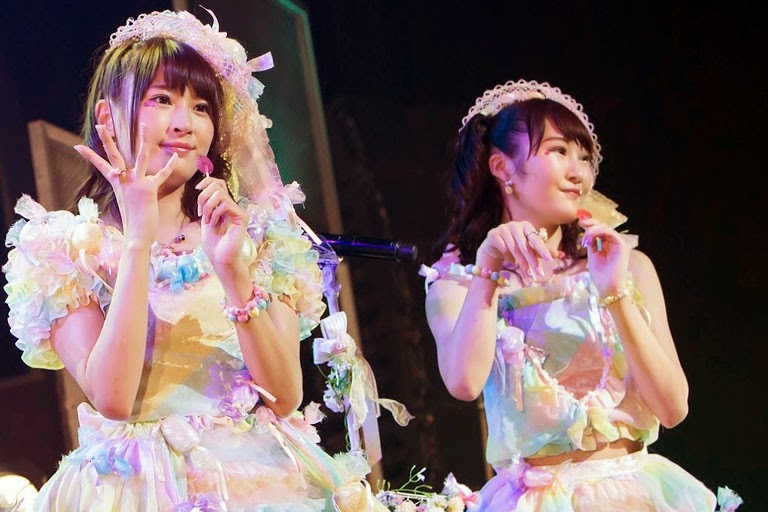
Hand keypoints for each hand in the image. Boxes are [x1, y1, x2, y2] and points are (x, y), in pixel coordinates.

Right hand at [74, 123, 175, 244]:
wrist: (137, 237)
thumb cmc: (134, 222)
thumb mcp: (128, 202)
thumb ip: (129, 191)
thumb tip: (127, 186)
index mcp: (117, 184)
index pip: (101, 166)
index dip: (89, 156)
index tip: (77, 146)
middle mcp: (124, 181)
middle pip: (114, 156)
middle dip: (107, 140)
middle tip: (100, 125)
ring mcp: (136, 184)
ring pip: (140, 157)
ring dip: (143, 140)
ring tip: (144, 124)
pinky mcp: (149, 189)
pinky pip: (162, 174)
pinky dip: (170, 165)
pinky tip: (176, 155)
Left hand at [196, 177, 248, 270]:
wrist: (220, 258)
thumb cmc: (213, 242)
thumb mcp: (205, 218)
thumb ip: (206, 203)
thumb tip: (203, 185)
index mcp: (224, 205)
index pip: (219, 183)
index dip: (207, 181)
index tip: (197, 188)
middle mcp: (233, 206)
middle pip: (218, 185)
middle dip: (203, 196)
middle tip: (200, 212)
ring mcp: (238, 211)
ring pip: (219, 194)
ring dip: (207, 207)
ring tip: (207, 220)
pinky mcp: (242, 217)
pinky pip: (224, 205)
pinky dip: (214, 214)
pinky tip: (213, 224)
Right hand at [476, 221, 557, 279]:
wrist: (494, 246)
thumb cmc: (515, 246)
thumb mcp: (530, 249)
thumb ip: (544, 251)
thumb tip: (563, 255)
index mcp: (526, 226)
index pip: (536, 239)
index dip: (543, 250)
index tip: (550, 261)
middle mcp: (514, 225)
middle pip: (525, 246)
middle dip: (532, 261)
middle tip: (539, 274)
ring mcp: (503, 228)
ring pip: (514, 249)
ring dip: (521, 263)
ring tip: (527, 273)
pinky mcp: (493, 234)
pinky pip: (503, 248)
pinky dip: (507, 257)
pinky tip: (510, 262)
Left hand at [579, 217, 630, 295]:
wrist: (608, 287)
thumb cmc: (600, 275)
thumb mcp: (592, 255)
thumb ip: (591, 243)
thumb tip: (586, 232)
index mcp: (608, 244)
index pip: (600, 230)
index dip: (590, 226)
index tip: (579, 223)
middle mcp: (615, 242)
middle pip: (603, 227)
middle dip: (591, 223)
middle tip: (580, 222)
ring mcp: (619, 243)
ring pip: (606, 228)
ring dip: (593, 229)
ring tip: (584, 237)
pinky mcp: (622, 245)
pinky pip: (610, 233)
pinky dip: (598, 232)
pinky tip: (589, 236)